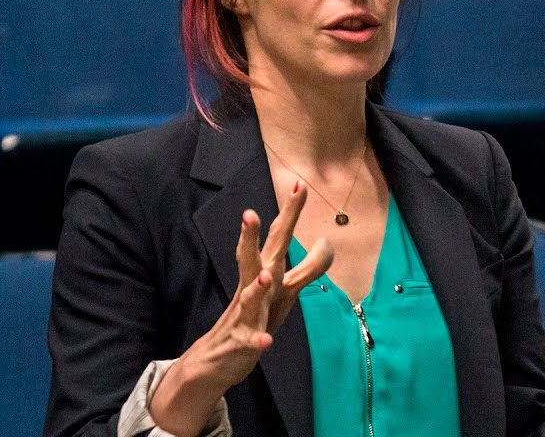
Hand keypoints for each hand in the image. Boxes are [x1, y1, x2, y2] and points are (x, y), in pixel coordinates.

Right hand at [150, 183, 332, 433]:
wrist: (217, 359)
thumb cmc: (255, 317)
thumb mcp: (286, 291)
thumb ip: (308, 268)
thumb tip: (327, 242)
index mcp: (263, 273)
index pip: (278, 238)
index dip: (288, 214)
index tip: (298, 185)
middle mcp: (252, 288)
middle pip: (257, 258)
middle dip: (253, 236)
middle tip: (248, 212)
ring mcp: (245, 315)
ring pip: (248, 298)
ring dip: (256, 288)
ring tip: (265, 277)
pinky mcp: (243, 342)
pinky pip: (250, 341)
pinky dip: (257, 340)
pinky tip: (266, 342)